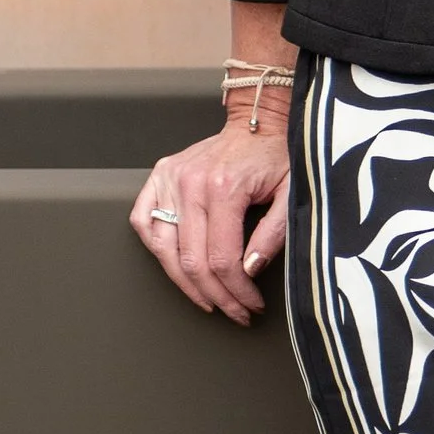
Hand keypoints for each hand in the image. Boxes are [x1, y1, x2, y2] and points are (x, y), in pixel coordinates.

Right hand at [130, 118, 289, 324]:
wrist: (260, 121)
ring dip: (185, 283)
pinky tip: (176, 266)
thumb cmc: (277, 156)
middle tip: (234, 312)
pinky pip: (143, 222)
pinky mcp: (160, 175)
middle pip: (192, 260)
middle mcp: (190, 184)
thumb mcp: (290, 194)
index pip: (223, 259)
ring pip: (164, 249)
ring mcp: (170, 179)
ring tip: (208, 300)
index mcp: (224, 188)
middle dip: (216, 296)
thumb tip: (249, 271)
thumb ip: (273, 235)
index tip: (251, 305)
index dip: (237, 291)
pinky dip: (156, 249)